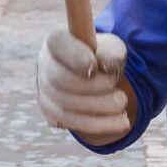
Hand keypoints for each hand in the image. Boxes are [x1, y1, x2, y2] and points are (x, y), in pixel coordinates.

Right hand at [36, 27, 132, 144]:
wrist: (98, 80)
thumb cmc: (103, 58)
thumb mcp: (113, 49)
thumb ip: (111, 53)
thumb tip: (105, 65)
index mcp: (57, 41)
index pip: (57, 44)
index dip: (75, 56)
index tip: (95, 66)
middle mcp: (45, 64)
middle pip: (62, 80)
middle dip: (95, 87)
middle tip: (117, 86)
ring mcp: (44, 90)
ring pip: (66, 106)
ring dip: (101, 107)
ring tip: (123, 103)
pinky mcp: (50, 113)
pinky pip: (71, 123)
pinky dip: (98, 124)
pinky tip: (121, 121)